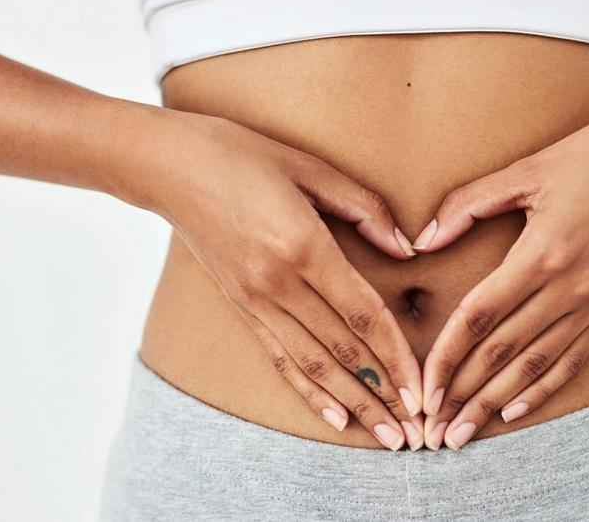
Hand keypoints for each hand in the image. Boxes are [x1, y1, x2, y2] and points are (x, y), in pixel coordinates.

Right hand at [141, 112, 424, 450]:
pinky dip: (309, 391)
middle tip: (418, 429)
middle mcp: (277, 283)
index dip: (396, 354)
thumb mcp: (309, 166)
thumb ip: (363, 209)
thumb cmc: (241, 154)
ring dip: (354, 403)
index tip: (422, 386)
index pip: (362, 312)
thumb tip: (405, 248)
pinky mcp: (241, 308)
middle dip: (385, 392)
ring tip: (386, 434)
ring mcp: (255, 300)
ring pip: (314, 364)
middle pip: (343, 350)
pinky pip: (280, 358)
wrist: (167, 166)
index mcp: (302, 245)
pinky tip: (334, 417)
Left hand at [413, 113, 588, 449]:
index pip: (480, 317)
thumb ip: (469, 204)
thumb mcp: (527, 169)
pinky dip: (542, 389)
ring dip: (494, 403)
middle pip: (504, 353)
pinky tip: (514, 412)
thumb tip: (423, 241)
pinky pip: (573, 358)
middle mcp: (571, 287)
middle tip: (431, 431)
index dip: (447, 357)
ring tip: (462, 434)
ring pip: (536, 365)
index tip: (422, 389)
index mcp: (543, 253)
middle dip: (463, 395)